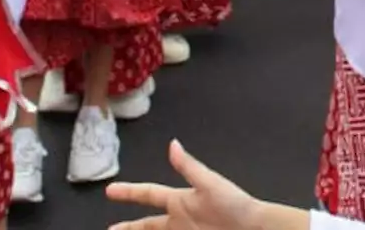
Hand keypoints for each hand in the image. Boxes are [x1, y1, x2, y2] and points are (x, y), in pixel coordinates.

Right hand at [106, 139, 263, 229]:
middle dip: (128, 227)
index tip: (110, 190)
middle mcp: (179, 220)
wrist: (254, 229)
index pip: (149, 194)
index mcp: (181, 200)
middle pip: (146, 224)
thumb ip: (188, 167)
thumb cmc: (235, 205)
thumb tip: (172, 143)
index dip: (129, 192)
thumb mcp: (210, 184)